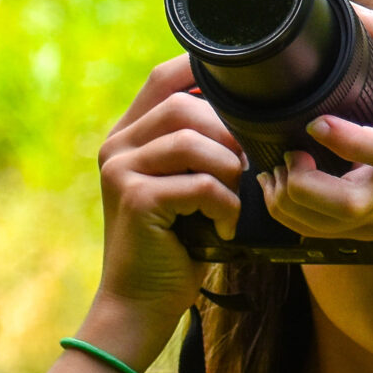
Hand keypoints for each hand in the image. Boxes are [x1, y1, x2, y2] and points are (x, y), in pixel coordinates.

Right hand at [85, 56, 245, 363]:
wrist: (141, 304)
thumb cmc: (179, 247)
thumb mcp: (190, 189)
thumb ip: (204, 150)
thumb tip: (254, 116)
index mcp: (129, 136)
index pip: (162, 78)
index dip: (201, 68)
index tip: (244, 80)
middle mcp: (117, 146)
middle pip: (184, 105)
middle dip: (230, 134)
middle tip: (248, 170)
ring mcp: (120, 170)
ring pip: (192, 140)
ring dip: (230, 171)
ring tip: (234, 201)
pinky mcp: (134, 199)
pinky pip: (199, 183)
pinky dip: (225, 205)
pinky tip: (225, 226)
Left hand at [257, 7, 372, 269]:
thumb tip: (353, 10)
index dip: (346, 140)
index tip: (318, 123)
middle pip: (342, 202)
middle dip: (301, 183)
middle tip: (290, 154)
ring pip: (320, 222)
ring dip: (285, 199)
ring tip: (278, 168)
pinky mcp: (368, 230)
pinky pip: (317, 231)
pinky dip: (290, 213)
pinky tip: (284, 185)